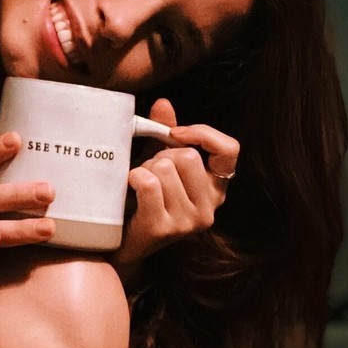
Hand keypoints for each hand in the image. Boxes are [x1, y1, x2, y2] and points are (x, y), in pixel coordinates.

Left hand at [115, 99, 238, 277]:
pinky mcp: (163, 229)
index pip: (230, 149)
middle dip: (160, 156)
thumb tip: (163, 104)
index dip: (203, 134)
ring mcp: (188, 222)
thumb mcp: (158, 162)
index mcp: (216, 188)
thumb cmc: (141, 199)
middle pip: (187, 156)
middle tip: (148, 172)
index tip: (175, 134)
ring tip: (138, 186)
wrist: (118, 243)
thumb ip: (165, 134)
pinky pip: (148, 184)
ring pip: (165, 169)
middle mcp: (209, 208)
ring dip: (144, 169)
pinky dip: (133, 178)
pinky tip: (129, 190)